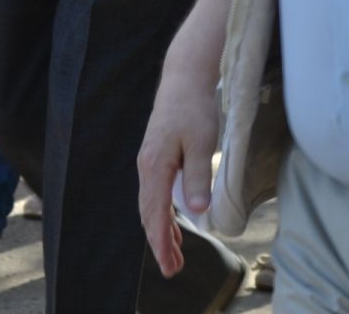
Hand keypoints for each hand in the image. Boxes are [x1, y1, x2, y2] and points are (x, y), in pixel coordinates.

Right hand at [136, 62, 220, 277]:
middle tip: (173, 269)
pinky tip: (175, 226)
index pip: (156, 213)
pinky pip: (156, 195)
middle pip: (150, 215)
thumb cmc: (195, 107)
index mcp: (155, 166)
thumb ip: (198, 175)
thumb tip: (197, 210)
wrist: (183, 79)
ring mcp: (149, 163)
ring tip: (175, 256)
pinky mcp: (157, 158)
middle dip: (160, 244)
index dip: (162, 242)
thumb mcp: (202, 141)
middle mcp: (147, 168)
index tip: (168, 264)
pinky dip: (163, 215)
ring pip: (152, 206)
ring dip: (162, 232)